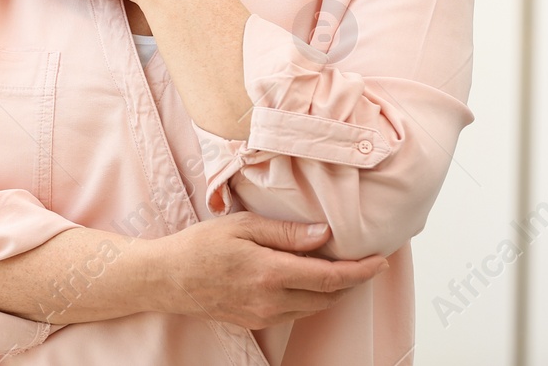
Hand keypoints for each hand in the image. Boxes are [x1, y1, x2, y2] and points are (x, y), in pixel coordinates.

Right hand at [144, 213, 387, 328]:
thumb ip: (285, 232)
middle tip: (368, 261)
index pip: (330, 278)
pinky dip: (311, 296)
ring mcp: (264, 316)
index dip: (360, 271)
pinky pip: (295, 311)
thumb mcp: (242, 226)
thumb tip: (323, 234)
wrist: (167, 279)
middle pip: (328, 297)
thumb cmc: (200, 246)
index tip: (380, 261)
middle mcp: (271, 301)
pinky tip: (309, 278)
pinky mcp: (257, 321)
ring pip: (314, 307)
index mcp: (270, 274)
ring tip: (343, 267)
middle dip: (353, 281)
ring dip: (333, 290)